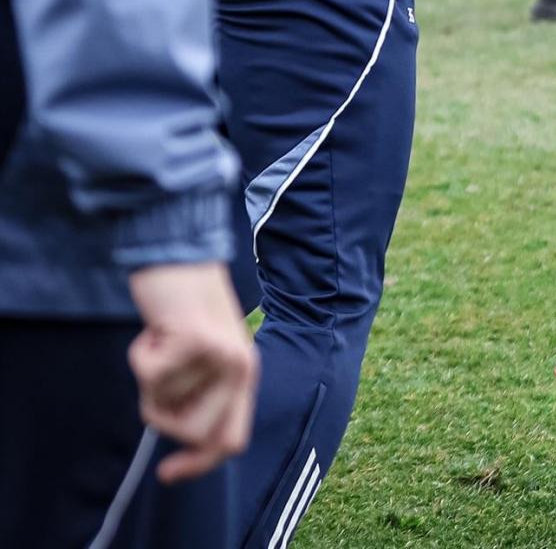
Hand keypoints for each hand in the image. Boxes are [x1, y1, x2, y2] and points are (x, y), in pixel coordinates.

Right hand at [128, 262, 257, 484]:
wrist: (178, 252)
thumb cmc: (183, 305)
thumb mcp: (203, 352)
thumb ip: (203, 392)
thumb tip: (184, 441)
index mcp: (245, 372)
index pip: (231, 440)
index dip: (199, 465)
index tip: (167, 472)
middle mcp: (241, 368)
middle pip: (195, 435)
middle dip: (163, 414)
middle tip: (157, 374)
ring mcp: (220, 355)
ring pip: (164, 407)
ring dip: (148, 380)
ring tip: (159, 341)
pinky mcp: (195, 341)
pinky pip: (149, 377)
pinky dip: (139, 355)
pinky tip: (153, 328)